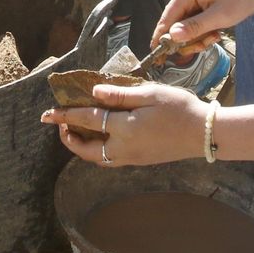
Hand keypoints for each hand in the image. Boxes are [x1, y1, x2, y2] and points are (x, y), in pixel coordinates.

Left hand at [41, 82, 208, 166]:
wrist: (205, 134)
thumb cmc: (180, 109)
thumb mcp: (150, 94)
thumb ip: (121, 94)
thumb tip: (94, 92)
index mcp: (126, 129)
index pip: (88, 120)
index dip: (66, 115)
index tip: (48, 112)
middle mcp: (125, 149)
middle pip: (86, 150)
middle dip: (68, 138)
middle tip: (59, 123)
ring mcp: (132, 158)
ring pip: (97, 158)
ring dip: (81, 146)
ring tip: (75, 130)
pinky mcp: (140, 160)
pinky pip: (109, 160)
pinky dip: (96, 151)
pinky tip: (99, 137)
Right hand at [149, 0, 253, 54]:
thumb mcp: (219, 16)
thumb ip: (195, 27)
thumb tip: (171, 36)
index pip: (166, 19)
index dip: (162, 39)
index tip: (157, 58)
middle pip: (175, 27)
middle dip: (190, 40)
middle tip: (209, 42)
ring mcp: (189, 0)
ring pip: (184, 29)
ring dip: (198, 38)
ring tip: (216, 36)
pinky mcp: (196, 6)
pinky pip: (192, 26)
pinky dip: (202, 33)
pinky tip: (216, 32)